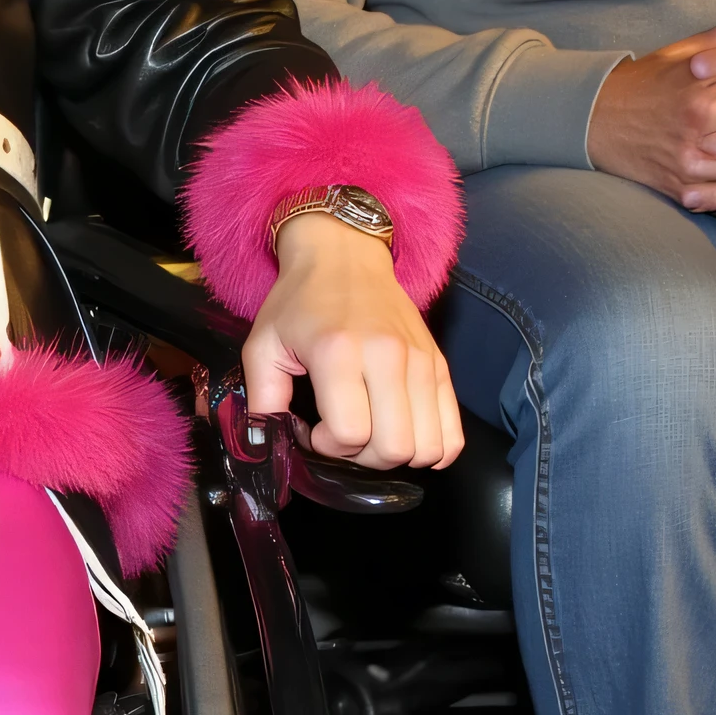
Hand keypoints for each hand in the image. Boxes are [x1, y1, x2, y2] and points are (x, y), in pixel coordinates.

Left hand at [242, 215, 461, 471]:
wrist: (345, 256)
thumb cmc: (300, 303)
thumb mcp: (262, 345)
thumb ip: (261, 398)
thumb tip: (268, 443)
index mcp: (339, 352)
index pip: (350, 432)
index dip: (328, 447)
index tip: (314, 431)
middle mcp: (387, 356)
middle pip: (394, 447)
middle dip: (363, 458)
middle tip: (344, 436)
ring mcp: (421, 361)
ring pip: (427, 447)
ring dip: (397, 456)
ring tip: (373, 435)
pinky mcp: (441, 365)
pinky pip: (453, 433)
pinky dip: (434, 451)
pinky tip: (407, 439)